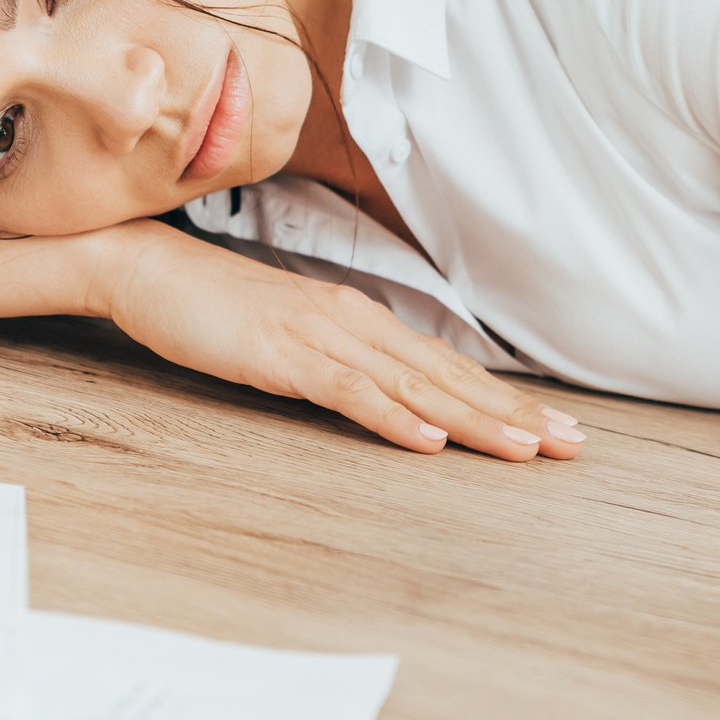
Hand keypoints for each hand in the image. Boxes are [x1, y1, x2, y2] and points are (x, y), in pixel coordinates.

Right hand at [103, 223, 586, 460]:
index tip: (555, 429)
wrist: (147, 270)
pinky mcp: (284, 354)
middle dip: (514, 413)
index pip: (446, 367)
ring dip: (473, 419)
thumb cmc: (217, 310)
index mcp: (360, 321)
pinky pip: (348, 391)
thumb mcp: (293, 343)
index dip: (504, 399)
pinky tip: (429, 440)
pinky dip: (393, 416)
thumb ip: (342, 366)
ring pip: (414, 384)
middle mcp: (355, 322)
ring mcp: (321, 336)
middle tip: (572, 446)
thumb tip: (390, 399)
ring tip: (525, 449)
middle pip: (448, 375)